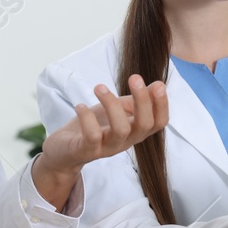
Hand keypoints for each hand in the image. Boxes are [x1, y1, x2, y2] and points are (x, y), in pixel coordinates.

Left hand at [34, 75, 168, 207]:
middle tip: (134, 77)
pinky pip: (92, 136)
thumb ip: (137, 100)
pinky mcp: (87, 150)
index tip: (158, 85)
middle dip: (142, 100)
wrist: (65, 149)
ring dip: (111, 104)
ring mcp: (107, 147)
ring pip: (120, 130)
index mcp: (136, 130)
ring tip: (98, 87)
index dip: (162, 105)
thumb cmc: (96, 125)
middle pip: (144, 125)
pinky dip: (87, 117)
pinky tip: (80, 106)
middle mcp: (126, 141)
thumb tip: (159, 85)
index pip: (159, 122)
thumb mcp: (119, 110)